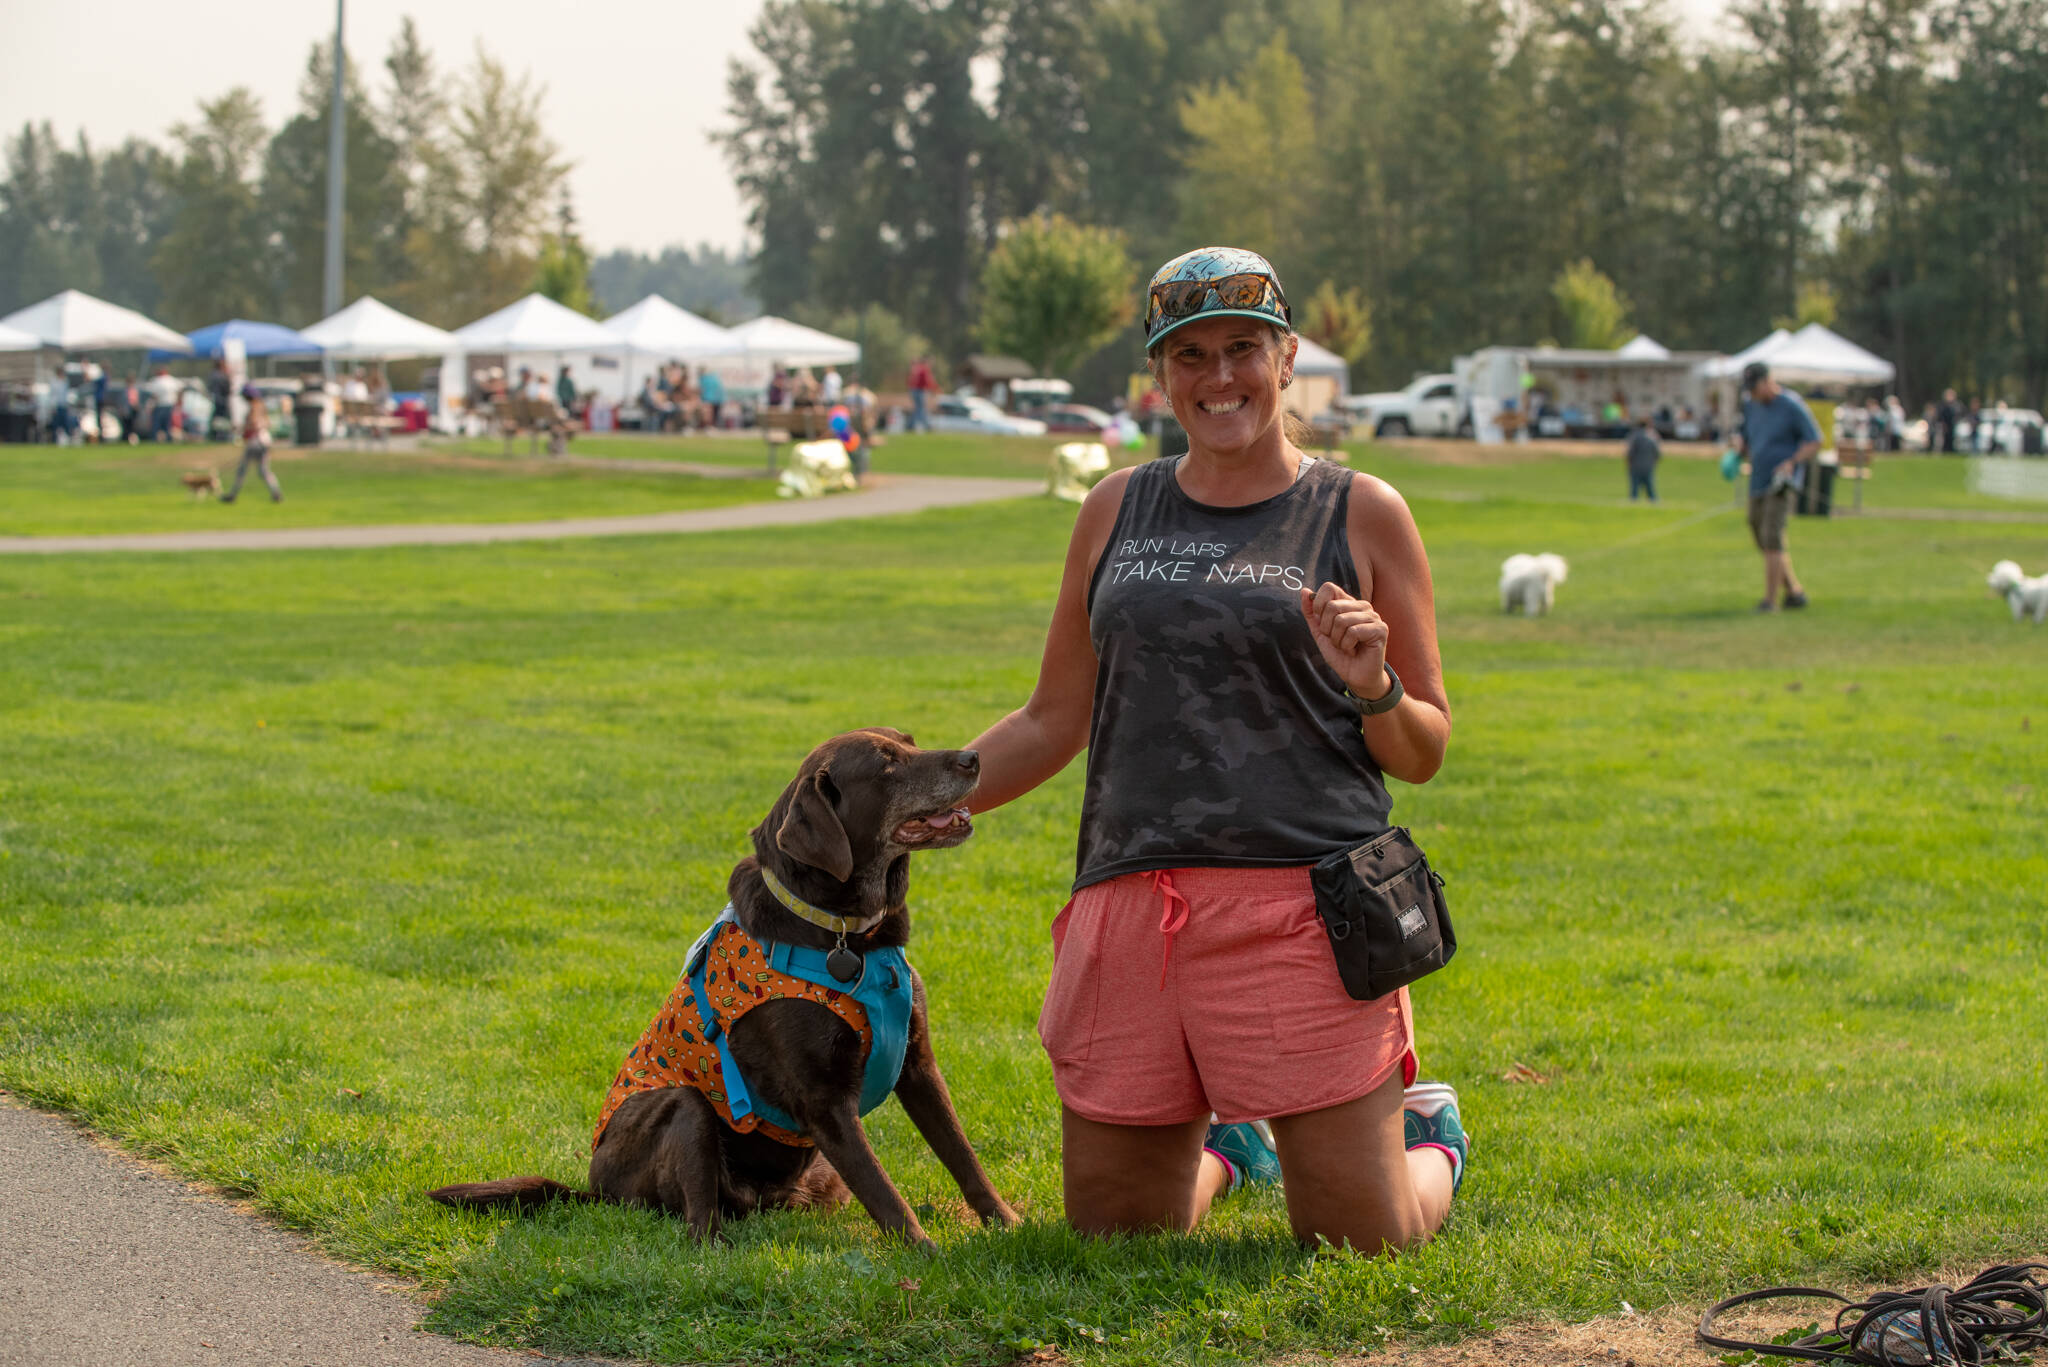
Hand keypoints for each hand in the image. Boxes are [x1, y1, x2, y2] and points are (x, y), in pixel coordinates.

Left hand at [1299, 582, 1391, 701]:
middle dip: (1327, 629)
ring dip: (1337, 640)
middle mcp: (1363, 606)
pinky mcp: (1380, 629)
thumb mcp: (1320, 633)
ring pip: (1341, 620)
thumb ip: (1311, 613)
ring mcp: (1373, 616)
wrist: (1356, 677)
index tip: (1323, 624)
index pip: (1329, 588)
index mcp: (1349, 603)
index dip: (1318, 606)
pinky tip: (1354, 650)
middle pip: (1332, 606)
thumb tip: (1305, 591)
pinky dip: (1347, 645)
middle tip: (1337, 641)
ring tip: (1346, 647)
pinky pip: (1353, 631)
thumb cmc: (1340, 655)